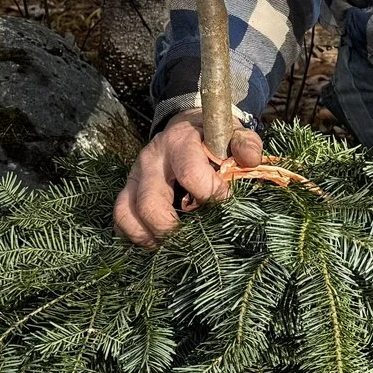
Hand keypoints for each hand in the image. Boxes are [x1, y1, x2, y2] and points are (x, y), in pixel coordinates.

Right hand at [115, 112, 263, 245]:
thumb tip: (251, 161)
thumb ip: (245, 144)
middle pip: (150, 203)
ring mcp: (135, 176)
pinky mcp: (128, 189)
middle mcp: (152, 159)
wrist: (185, 126)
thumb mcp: (231, 132)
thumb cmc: (212, 136)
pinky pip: (120, 217)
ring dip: (148, 236)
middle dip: (171, 229)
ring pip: (127, 212)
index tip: (224, 201)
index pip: (190, 174)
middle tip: (193, 240)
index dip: (210, 193)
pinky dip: (134, 235)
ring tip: (170, 246)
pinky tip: (155, 242)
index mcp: (180, 142)